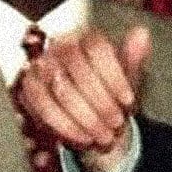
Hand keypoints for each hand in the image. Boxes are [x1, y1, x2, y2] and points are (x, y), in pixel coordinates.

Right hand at [17, 27, 151, 171]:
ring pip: (61, 91)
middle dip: (100, 103)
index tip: (128, 100)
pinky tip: (82, 138)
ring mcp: (42, 65)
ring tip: (103, 135)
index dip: (114, 76)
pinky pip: (43, 107)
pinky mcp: (29, 88)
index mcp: (87, 37)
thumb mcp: (127, 76)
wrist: (88, 112)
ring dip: (85, 118)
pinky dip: (65, 126)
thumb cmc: (108, 90)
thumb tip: (142, 34)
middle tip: (116, 123)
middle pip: (79, 70)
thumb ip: (134, 57)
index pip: (97, 48)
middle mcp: (60, 45)